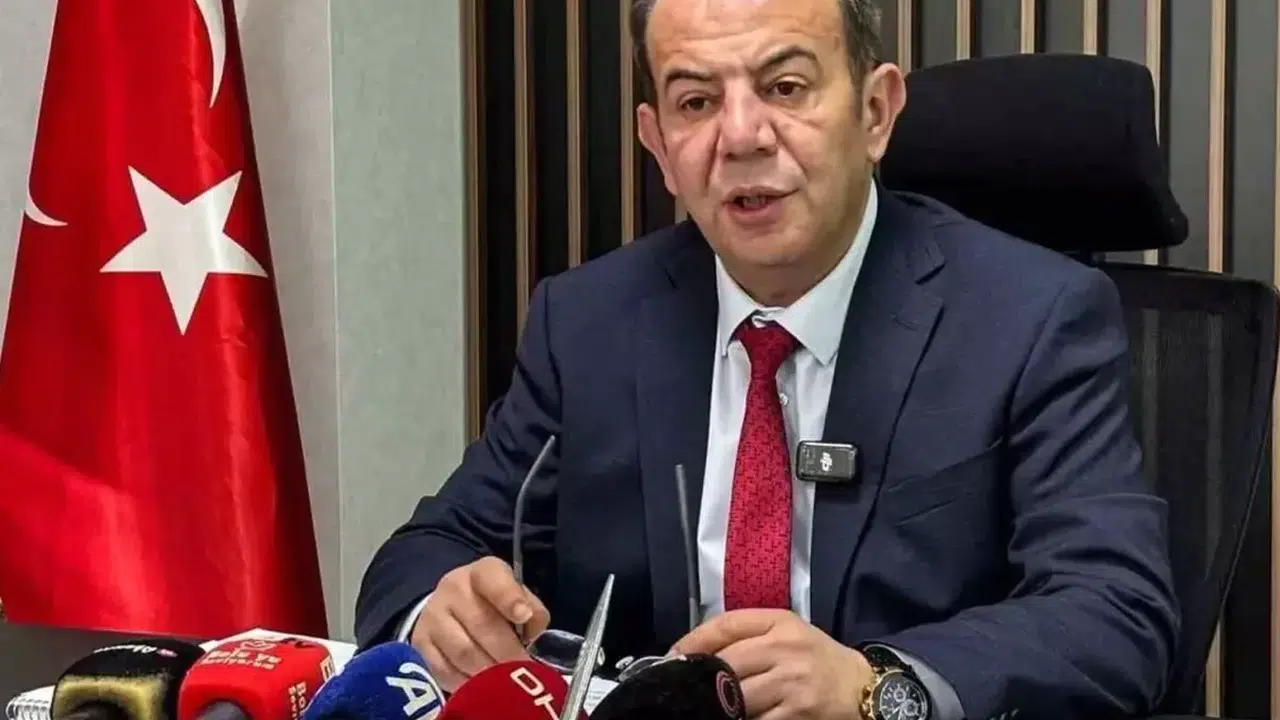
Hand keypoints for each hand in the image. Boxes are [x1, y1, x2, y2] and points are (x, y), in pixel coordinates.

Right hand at [411, 556, 550, 690]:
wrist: (449, 608)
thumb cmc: (494, 605)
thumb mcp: (517, 597)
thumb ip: (532, 612)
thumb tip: (532, 637)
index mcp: (483, 573)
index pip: (493, 579)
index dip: (509, 598)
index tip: (523, 616)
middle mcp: (453, 588)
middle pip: (482, 624)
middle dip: (506, 652)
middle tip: (522, 671)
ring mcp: (433, 616)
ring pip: (463, 652)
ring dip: (487, 673)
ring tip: (504, 684)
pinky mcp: (420, 643)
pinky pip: (444, 670)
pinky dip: (465, 684)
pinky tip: (480, 689)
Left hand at [671, 609, 873, 719]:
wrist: (864, 689)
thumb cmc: (817, 659)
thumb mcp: (788, 633)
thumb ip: (748, 636)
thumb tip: (694, 653)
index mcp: (781, 622)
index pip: (727, 624)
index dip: (694, 641)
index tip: (673, 657)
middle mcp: (786, 648)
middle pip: (727, 664)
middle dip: (702, 678)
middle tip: (683, 688)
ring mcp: (792, 683)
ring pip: (736, 697)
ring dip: (717, 705)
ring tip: (707, 707)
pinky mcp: (797, 714)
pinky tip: (735, 719)